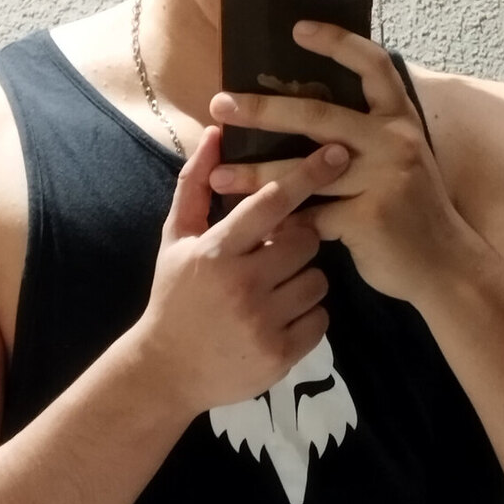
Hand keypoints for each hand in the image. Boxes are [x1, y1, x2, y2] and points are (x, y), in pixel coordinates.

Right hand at [136, 123, 352, 415]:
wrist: (166, 370)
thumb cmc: (174, 296)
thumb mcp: (175, 239)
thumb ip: (195, 184)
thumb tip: (215, 133)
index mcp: (216, 251)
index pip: (271, 203)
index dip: (307, 174)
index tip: (337, 153)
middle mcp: (241, 285)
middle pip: (306, 241)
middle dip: (299, 242)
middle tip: (278, 254)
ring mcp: (263, 323)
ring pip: (318, 281)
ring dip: (304, 281)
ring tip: (276, 289)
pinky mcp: (280, 355)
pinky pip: (320, 319)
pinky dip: (308, 316)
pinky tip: (280, 318)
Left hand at [208, 22, 457, 304]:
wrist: (446, 266)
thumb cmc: (414, 213)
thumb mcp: (402, 161)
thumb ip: (368, 138)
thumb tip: (311, 117)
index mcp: (400, 121)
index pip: (373, 65)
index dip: (338, 42)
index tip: (297, 28)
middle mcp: (394, 142)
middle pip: (319, 115)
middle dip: (263, 109)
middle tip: (220, 103)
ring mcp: (383, 179)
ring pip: (304, 171)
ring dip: (255, 174)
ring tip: (219, 174)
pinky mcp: (368, 218)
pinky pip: (311, 215)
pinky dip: (282, 221)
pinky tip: (256, 224)